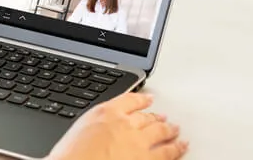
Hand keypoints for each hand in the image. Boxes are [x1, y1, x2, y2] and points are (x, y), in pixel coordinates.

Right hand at [48, 93, 187, 159]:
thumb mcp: (79, 130)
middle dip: (156, 117)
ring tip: (176, 130)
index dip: (141, 99)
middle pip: (146, 116)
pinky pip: (167, 153)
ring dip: (170, 130)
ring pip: (160, 132)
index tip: (147, 99)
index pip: (129, 100)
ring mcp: (139, 143)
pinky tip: (181, 147)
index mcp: (106, 112)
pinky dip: (177, 148)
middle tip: (163, 118)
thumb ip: (96, 125)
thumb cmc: (71, 155)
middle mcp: (125, 124)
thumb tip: (101, 129)